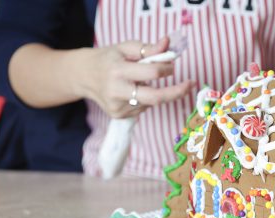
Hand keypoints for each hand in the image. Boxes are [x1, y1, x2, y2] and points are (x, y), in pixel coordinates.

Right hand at [78, 37, 193, 118]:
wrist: (83, 76)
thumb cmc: (109, 58)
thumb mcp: (126, 47)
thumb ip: (149, 48)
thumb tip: (168, 45)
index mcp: (118, 70)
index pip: (151, 73)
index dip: (166, 69)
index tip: (172, 66)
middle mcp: (117, 90)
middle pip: (156, 98)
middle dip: (177, 92)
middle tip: (190, 85)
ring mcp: (118, 106)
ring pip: (150, 102)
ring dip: (154, 92)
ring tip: (138, 82)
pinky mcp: (118, 116)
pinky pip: (142, 108)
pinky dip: (144, 99)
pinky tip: (132, 91)